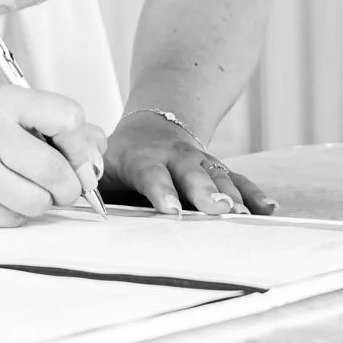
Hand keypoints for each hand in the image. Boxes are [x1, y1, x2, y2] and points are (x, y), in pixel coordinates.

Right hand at [0, 85, 104, 227]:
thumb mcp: (13, 120)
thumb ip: (60, 131)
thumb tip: (97, 155)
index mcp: (6, 101)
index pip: (68, 116)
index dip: (81, 144)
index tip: (78, 156)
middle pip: (56, 170)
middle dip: (69, 187)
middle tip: (62, 187)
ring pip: (38, 201)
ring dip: (40, 204)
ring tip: (24, 190)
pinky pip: (13, 219)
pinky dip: (15, 215)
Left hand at [102, 110, 276, 215]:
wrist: (152, 127)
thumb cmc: (119, 157)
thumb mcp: (99, 163)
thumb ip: (91, 183)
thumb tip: (73, 200)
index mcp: (142, 157)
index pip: (151, 173)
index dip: (161, 190)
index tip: (171, 210)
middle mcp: (175, 157)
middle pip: (192, 174)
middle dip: (205, 192)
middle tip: (217, 210)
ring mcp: (200, 162)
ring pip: (218, 177)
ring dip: (232, 196)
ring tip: (243, 215)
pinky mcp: (218, 170)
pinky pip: (238, 180)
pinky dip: (254, 194)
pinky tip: (269, 209)